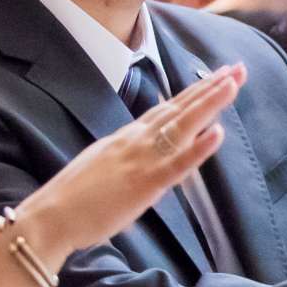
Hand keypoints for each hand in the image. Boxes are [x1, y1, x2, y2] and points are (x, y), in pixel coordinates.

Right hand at [21, 66, 240, 257]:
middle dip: (211, 88)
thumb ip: (127, 156)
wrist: (48, 218)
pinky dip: (198, 148)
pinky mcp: (143, 184)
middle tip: (238, 68)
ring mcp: (141, 159)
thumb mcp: (103, 165)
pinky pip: (177, 164)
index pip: (167, 108)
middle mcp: (136, 141)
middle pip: (179, 108)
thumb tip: (145, 155)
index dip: (194, 92)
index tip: (218, 75)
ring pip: (182, 126)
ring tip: (234, 84)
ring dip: (210, 104)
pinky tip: (218, 133)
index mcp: (127, 137)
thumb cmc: (73, 199)